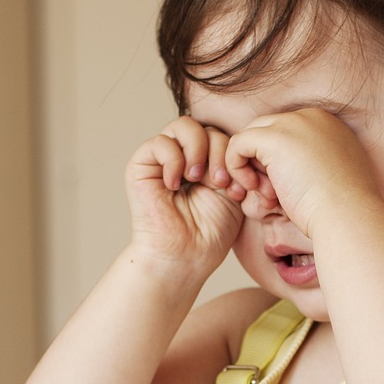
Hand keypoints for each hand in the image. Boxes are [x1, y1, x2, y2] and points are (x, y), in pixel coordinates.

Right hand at [126, 117, 243, 272]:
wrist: (185, 257)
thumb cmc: (209, 233)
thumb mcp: (233, 192)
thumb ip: (235, 163)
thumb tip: (241, 141)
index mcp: (209, 161)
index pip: (224, 136)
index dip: (235, 155)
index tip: (241, 188)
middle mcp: (186, 156)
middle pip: (207, 128)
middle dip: (221, 153)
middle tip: (221, 183)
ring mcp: (164, 159)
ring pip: (185, 126)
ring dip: (199, 151)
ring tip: (199, 179)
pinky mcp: (142, 165)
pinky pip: (160, 142)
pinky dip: (173, 161)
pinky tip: (176, 186)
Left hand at [224, 108, 379, 238]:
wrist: (348, 217)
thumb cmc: (343, 211)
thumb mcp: (333, 180)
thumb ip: (314, 165)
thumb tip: (291, 172)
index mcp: (327, 125)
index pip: (288, 134)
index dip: (277, 163)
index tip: (282, 192)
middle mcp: (311, 116)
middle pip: (268, 132)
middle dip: (261, 164)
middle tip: (269, 196)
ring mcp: (293, 124)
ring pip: (252, 136)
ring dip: (250, 168)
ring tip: (267, 197)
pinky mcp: (274, 138)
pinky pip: (238, 143)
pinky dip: (236, 166)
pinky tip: (251, 188)